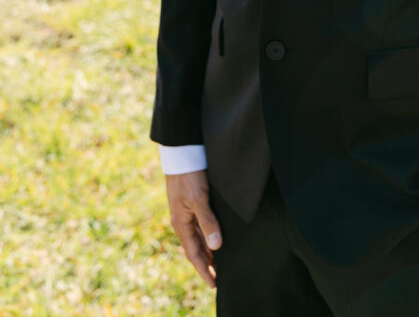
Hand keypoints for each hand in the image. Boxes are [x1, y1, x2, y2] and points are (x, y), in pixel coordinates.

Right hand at [166, 170, 221, 287]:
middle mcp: (183, 221)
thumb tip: (216, 247)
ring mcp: (186, 212)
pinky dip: (207, 237)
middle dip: (207, 264)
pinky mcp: (192, 203)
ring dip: (208, 252)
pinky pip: (200, 227)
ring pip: (198, 239)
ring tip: (219, 264)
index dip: (204, 270)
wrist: (182, 153)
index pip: (194, 254)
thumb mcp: (199, 199)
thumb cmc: (189, 176)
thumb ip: (208, 221)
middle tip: (219, 279)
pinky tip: (215, 239)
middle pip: (196, 249)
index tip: (214, 284)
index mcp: (181, 224)